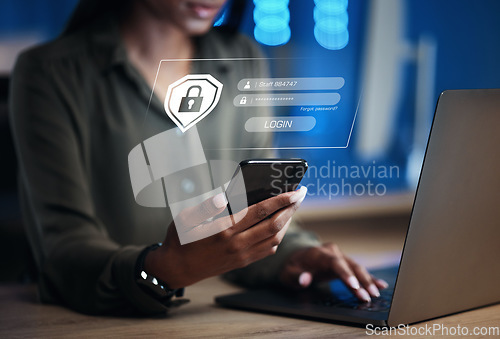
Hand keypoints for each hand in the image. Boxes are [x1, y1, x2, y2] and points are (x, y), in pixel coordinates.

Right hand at [145, 187, 307, 287]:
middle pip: (273, 224)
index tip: (294, 191)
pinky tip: (279, 228)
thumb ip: (205, 206)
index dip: (280, 200)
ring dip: (287, 222)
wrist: (177, 269)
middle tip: (301, 195)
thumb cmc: (180, 240)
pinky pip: (267, 250)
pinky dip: (278, 237)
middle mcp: (237, 244)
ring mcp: (241, 255)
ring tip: (292, 208)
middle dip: (291, 208)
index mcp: (224, 229)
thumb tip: (223, 196)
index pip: (259, 211)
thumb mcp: (185, 218)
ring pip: (274, 238)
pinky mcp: (242, 262)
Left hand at [280, 243, 388, 301]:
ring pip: (357, 267)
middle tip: (368, 296)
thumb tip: (305, 279)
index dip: (346, 274)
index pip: (335, 262)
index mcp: (319, 253)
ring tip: (376, 294)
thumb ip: (297, 276)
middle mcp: (332, 252)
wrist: (295, 257)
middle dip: (361, 281)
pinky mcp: (344, 262)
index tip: (354, 286)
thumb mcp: (288, 273)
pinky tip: (380, 285)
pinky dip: (369, 278)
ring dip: (367, 281)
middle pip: (350, 265)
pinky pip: (358, 270)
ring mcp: (339, 256)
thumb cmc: (292, 266)